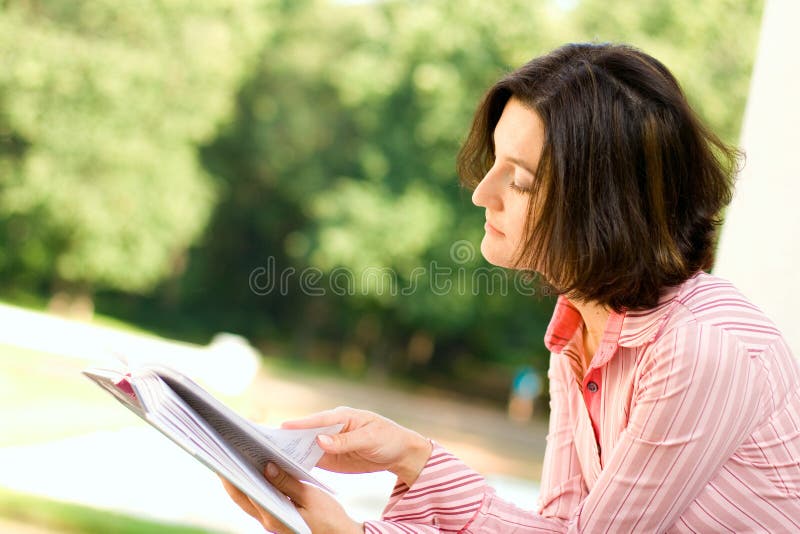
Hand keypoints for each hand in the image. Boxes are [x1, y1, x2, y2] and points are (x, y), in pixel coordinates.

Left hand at [220, 463, 361, 533]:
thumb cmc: (329, 517)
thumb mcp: (310, 496)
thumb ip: (287, 481)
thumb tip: (267, 466)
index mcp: (273, 517)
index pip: (244, 493)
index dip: (231, 474)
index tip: (224, 455)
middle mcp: (267, 521)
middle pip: (240, 496)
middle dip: (230, 474)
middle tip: (223, 451)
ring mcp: (270, 520)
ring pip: (247, 498)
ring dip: (241, 478)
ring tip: (237, 456)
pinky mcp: (276, 517)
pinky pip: (259, 499)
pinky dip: (254, 484)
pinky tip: (257, 470)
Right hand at [282, 406, 432, 485]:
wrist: (399, 453)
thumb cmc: (387, 438)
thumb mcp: (369, 438)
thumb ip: (345, 441)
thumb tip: (320, 441)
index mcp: (341, 417)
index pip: (317, 420)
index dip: (300, 424)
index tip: (282, 427)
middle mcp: (330, 429)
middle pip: (305, 433)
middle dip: (287, 438)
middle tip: (266, 444)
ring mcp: (328, 444)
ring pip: (304, 447)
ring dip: (289, 453)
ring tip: (269, 459)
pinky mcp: (328, 459)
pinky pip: (310, 461)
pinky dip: (298, 464)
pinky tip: (285, 470)